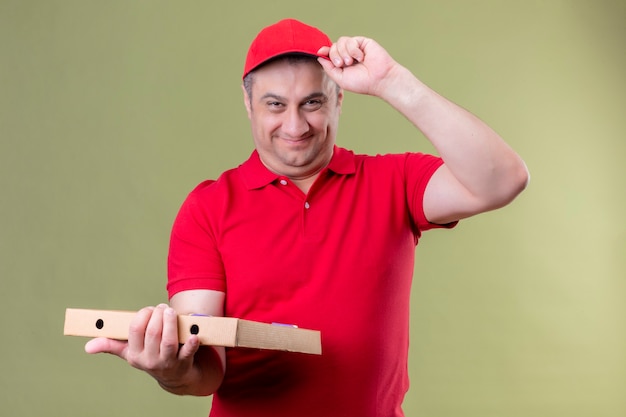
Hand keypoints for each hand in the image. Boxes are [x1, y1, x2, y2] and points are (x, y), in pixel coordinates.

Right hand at [85, 304, 200, 390]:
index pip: (135, 330)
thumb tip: (87, 347)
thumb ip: (111, 345)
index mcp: (135, 354)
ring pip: (168, 341)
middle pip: (153, 333)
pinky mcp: (184, 363)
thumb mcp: (130, 353)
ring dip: (171, 323)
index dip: (143, 315)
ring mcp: (167, 362)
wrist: (175, 377)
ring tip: (171, 312)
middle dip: (158, 315)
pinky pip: (188, 352)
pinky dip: (192, 343)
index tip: (149, 310)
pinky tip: (194, 334)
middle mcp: (150, 360)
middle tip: (162, 308)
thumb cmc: (150, 356)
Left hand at [317, 36, 399, 96]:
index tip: (320, 52)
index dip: (324, 51)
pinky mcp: (362, 42)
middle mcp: (348, 55)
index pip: (330, 54)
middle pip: (333, 47)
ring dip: (344, 52)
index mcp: (342, 64)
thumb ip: (329, 68)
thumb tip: (320, 57)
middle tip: (342, 64)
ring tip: (351, 62)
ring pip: (341, 41)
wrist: (379, 79)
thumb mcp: (340, 79)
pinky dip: (353, 50)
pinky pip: (351, 40)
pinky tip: (360, 57)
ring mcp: (355, 48)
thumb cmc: (362, 83)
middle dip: (335, 55)